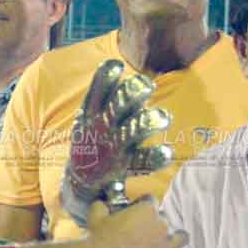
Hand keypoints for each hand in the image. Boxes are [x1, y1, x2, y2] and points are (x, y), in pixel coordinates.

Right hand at [60, 59, 172, 226]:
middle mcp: (103, 127)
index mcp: (92, 113)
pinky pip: (143, 161)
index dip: (106, 77)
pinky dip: (155, 157)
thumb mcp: (87, 117)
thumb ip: (104, 96)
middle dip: (133, 94)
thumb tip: (128, 73)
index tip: (117, 66)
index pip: (97, 90)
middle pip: (118, 106)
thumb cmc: (90, 140)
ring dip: (149, 122)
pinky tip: (167, 152)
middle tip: (148, 86)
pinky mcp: (125, 166)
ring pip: (133, 130)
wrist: (80, 181)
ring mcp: (115, 146)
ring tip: (164, 118)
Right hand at [85, 199, 185, 247]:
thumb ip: (102, 206)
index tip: (136, 210)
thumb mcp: (96, 215)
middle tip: (143, 230)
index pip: (151, 200)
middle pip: (164, 220)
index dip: (143, 204)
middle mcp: (160, 226)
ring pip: (181, 239)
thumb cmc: (96, 238)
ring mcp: (163, 247)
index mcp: (147, 210)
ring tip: (167, 241)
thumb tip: (101, 204)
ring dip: (175, 239)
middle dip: (155, 223)